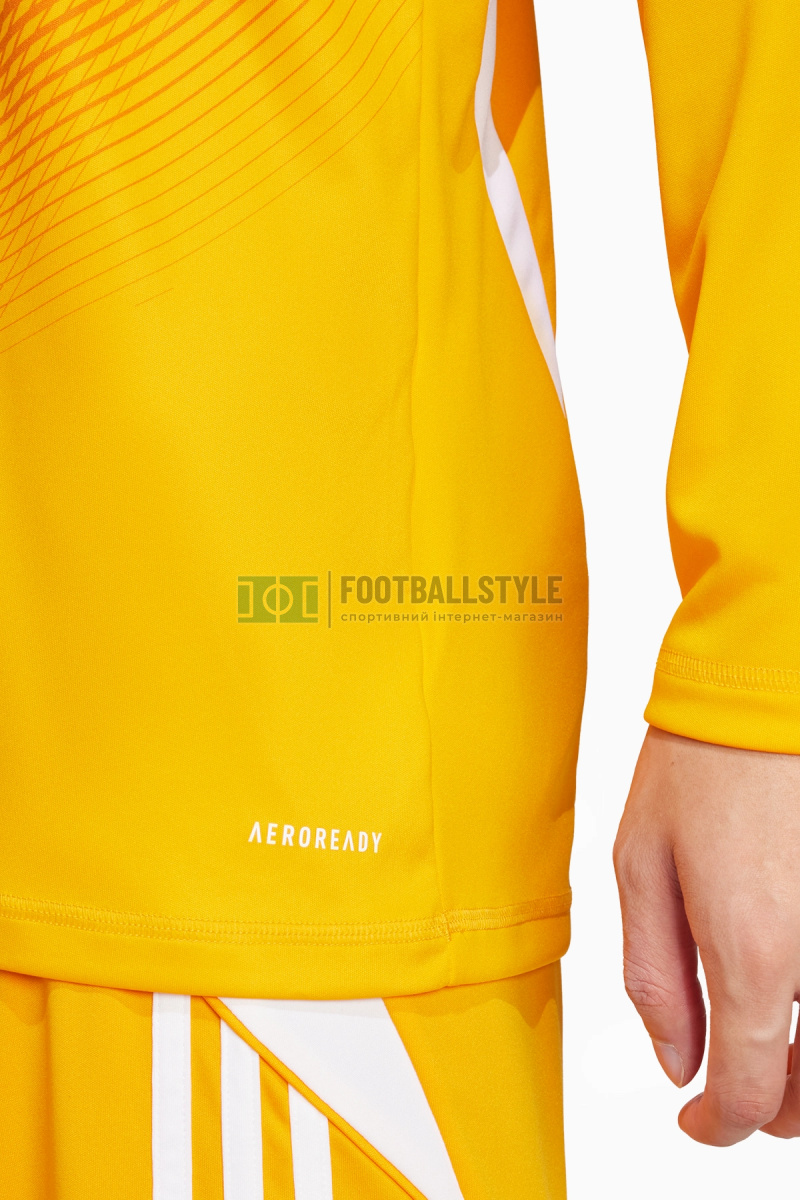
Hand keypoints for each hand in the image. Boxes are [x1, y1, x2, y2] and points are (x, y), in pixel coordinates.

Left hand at [614, 726, 799, 1144]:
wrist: (767, 688)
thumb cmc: (699, 762)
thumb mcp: (642, 865)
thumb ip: (655, 976)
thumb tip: (677, 1061)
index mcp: (753, 952)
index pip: (752, 1094)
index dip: (719, 1125)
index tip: (697, 1120)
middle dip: (774, 1106)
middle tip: (728, 1083)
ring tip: (763, 1034)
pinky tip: (785, 976)